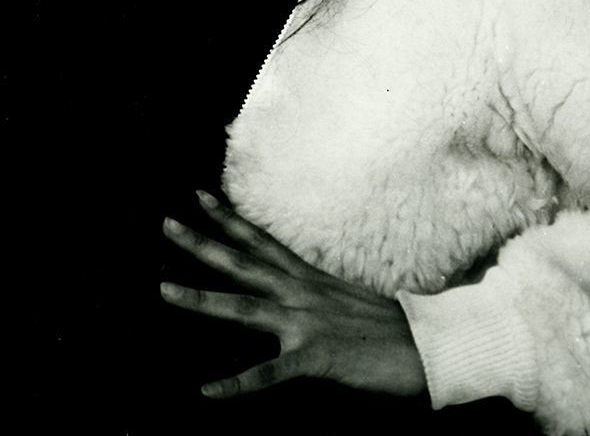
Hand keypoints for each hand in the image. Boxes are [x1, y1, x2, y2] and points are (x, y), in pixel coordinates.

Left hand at [160, 190, 427, 398]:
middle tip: (166, 223)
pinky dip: (237, 384)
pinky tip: (208, 392)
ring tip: (164, 291)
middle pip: (242, 263)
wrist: (426, 345)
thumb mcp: (343, 300)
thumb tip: (294, 292)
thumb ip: (313, 295)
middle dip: (202, 244)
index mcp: (306, 278)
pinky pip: (269, 373)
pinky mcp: (315, 357)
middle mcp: (300, 292)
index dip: (228, 220)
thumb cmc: (388, 326)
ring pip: (243, 308)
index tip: (199, 197)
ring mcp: (305, 322)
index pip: (259, 242)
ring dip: (202, 300)